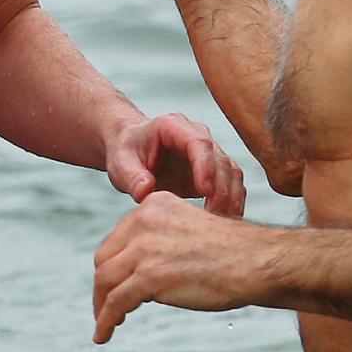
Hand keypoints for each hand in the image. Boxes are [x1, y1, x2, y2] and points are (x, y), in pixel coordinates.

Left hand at [91, 193, 251, 343]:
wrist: (258, 262)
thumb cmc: (235, 253)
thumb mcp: (188, 232)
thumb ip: (162, 242)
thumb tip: (140, 273)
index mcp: (154, 205)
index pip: (119, 238)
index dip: (113, 264)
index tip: (114, 284)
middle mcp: (144, 221)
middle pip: (105, 258)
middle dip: (103, 285)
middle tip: (106, 306)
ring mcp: (145, 249)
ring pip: (105, 280)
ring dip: (101, 306)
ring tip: (105, 325)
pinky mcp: (149, 276)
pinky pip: (115, 302)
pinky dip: (106, 321)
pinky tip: (104, 335)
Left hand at [105, 114, 245, 214]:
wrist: (132, 151)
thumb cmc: (126, 153)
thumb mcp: (120, 163)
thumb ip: (132, 177)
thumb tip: (146, 192)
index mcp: (174, 126)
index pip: (199, 142)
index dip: (205, 166)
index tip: (205, 191)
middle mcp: (197, 136)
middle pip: (220, 160)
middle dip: (221, 189)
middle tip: (214, 217)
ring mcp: (209, 154)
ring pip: (231, 173)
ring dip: (231, 198)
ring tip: (222, 224)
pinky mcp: (213, 172)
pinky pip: (231, 186)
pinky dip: (232, 203)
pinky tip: (226, 223)